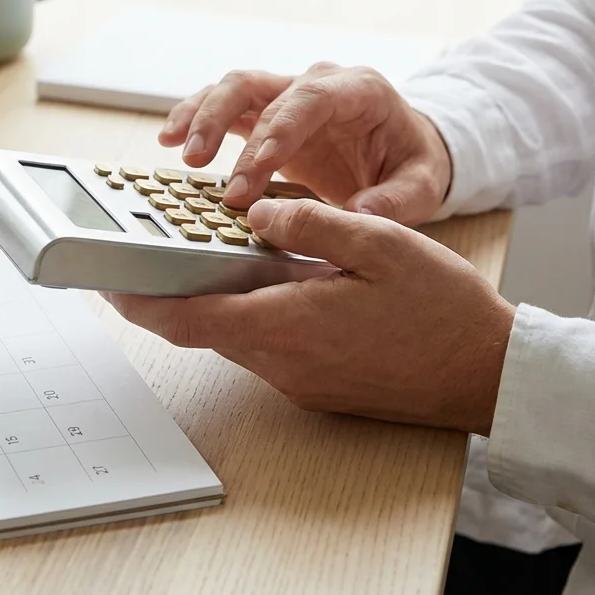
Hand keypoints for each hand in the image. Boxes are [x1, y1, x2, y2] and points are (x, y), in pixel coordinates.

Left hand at [105, 199, 515, 435]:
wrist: (488, 376)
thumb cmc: (444, 312)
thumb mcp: (381, 243)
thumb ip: (311, 221)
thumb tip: (258, 208)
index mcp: (287, 324)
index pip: (185, 318)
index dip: (137, 299)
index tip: (105, 279)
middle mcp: (282, 362)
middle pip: (201, 327)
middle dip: (171, 291)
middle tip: (154, 249)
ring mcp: (298, 380)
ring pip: (234, 335)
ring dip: (219, 299)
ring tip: (220, 251)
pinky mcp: (315, 386)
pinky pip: (266, 346)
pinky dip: (253, 313)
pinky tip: (277, 280)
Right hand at [159, 62, 451, 224]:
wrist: (402, 151)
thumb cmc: (410, 164)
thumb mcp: (420, 185)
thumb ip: (393, 200)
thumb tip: (357, 215)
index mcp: (358, 90)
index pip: (310, 99)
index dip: (279, 129)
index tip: (255, 169)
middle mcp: (316, 82)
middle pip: (258, 86)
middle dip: (226, 127)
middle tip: (203, 169)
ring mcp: (285, 93)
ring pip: (232, 88)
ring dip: (201, 117)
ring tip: (179, 154)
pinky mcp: (263, 112)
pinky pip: (222, 106)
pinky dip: (193, 118)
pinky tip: (169, 140)